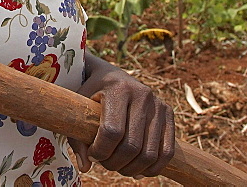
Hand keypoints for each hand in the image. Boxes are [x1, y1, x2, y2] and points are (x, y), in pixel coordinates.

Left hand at [70, 53, 174, 176]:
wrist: (110, 76)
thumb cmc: (91, 95)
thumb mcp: (79, 110)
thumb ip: (78, 139)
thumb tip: (85, 167)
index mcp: (117, 88)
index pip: (112, 131)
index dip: (101, 150)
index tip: (93, 155)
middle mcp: (141, 94)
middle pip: (131, 146)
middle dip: (115, 163)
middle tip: (105, 164)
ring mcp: (158, 103)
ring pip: (149, 153)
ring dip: (132, 169)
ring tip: (119, 166)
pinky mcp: (168, 113)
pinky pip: (167, 151)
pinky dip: (152, 168)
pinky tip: (138, 170)